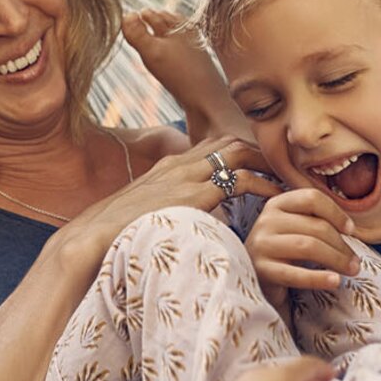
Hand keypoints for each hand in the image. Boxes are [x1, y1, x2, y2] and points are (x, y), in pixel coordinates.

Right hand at [62, 136, 282, 261]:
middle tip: (282, 166)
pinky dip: (264, 186)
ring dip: (266, 163)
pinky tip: (277, 198)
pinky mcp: (194, 194)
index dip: (240, 152)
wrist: (92, 239)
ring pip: (238, 154)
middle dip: (258, 151)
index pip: (213, 146)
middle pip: (229, 142)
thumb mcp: (147, 213)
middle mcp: (179, 163)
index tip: (261, 163)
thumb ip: (169, 209)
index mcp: (169, 166)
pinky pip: (239, 181)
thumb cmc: (117, 233)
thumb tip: (187, 220)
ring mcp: (186, 176)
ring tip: (287, 178)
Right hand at [122, 9, 252, 142]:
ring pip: (176, 39)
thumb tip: (127, 15)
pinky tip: (171, 58)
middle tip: (143, 17)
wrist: (208, 103)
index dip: (143, 15)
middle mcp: (190, 38)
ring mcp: (196, 53)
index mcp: (180, 28)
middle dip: (156, 20)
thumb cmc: (181, 75)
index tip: (133, 13)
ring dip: (165, 34)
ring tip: (155, 33)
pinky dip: (173, 50)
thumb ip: (138, 34)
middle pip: (168, 24)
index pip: (156, 16)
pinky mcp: (199, 69)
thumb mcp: (153, 52)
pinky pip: (183, 54)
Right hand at [245, 189, 359, 307]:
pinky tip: (335, 281)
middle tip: (356, 262)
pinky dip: (318, 278)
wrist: (258, 281)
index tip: (351, 230)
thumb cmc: (284, 252)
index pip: (312, 198)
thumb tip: (351, 227)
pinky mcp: (260, 270)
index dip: (337, 213)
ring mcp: (261, 244)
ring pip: (309, 246)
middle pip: (315, 226)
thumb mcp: (296, 228)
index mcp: (277, 204)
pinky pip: (295, 274)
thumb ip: (316, 219)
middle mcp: (266, 220)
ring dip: (337, 259)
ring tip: (352, 271)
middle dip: (342, 245)